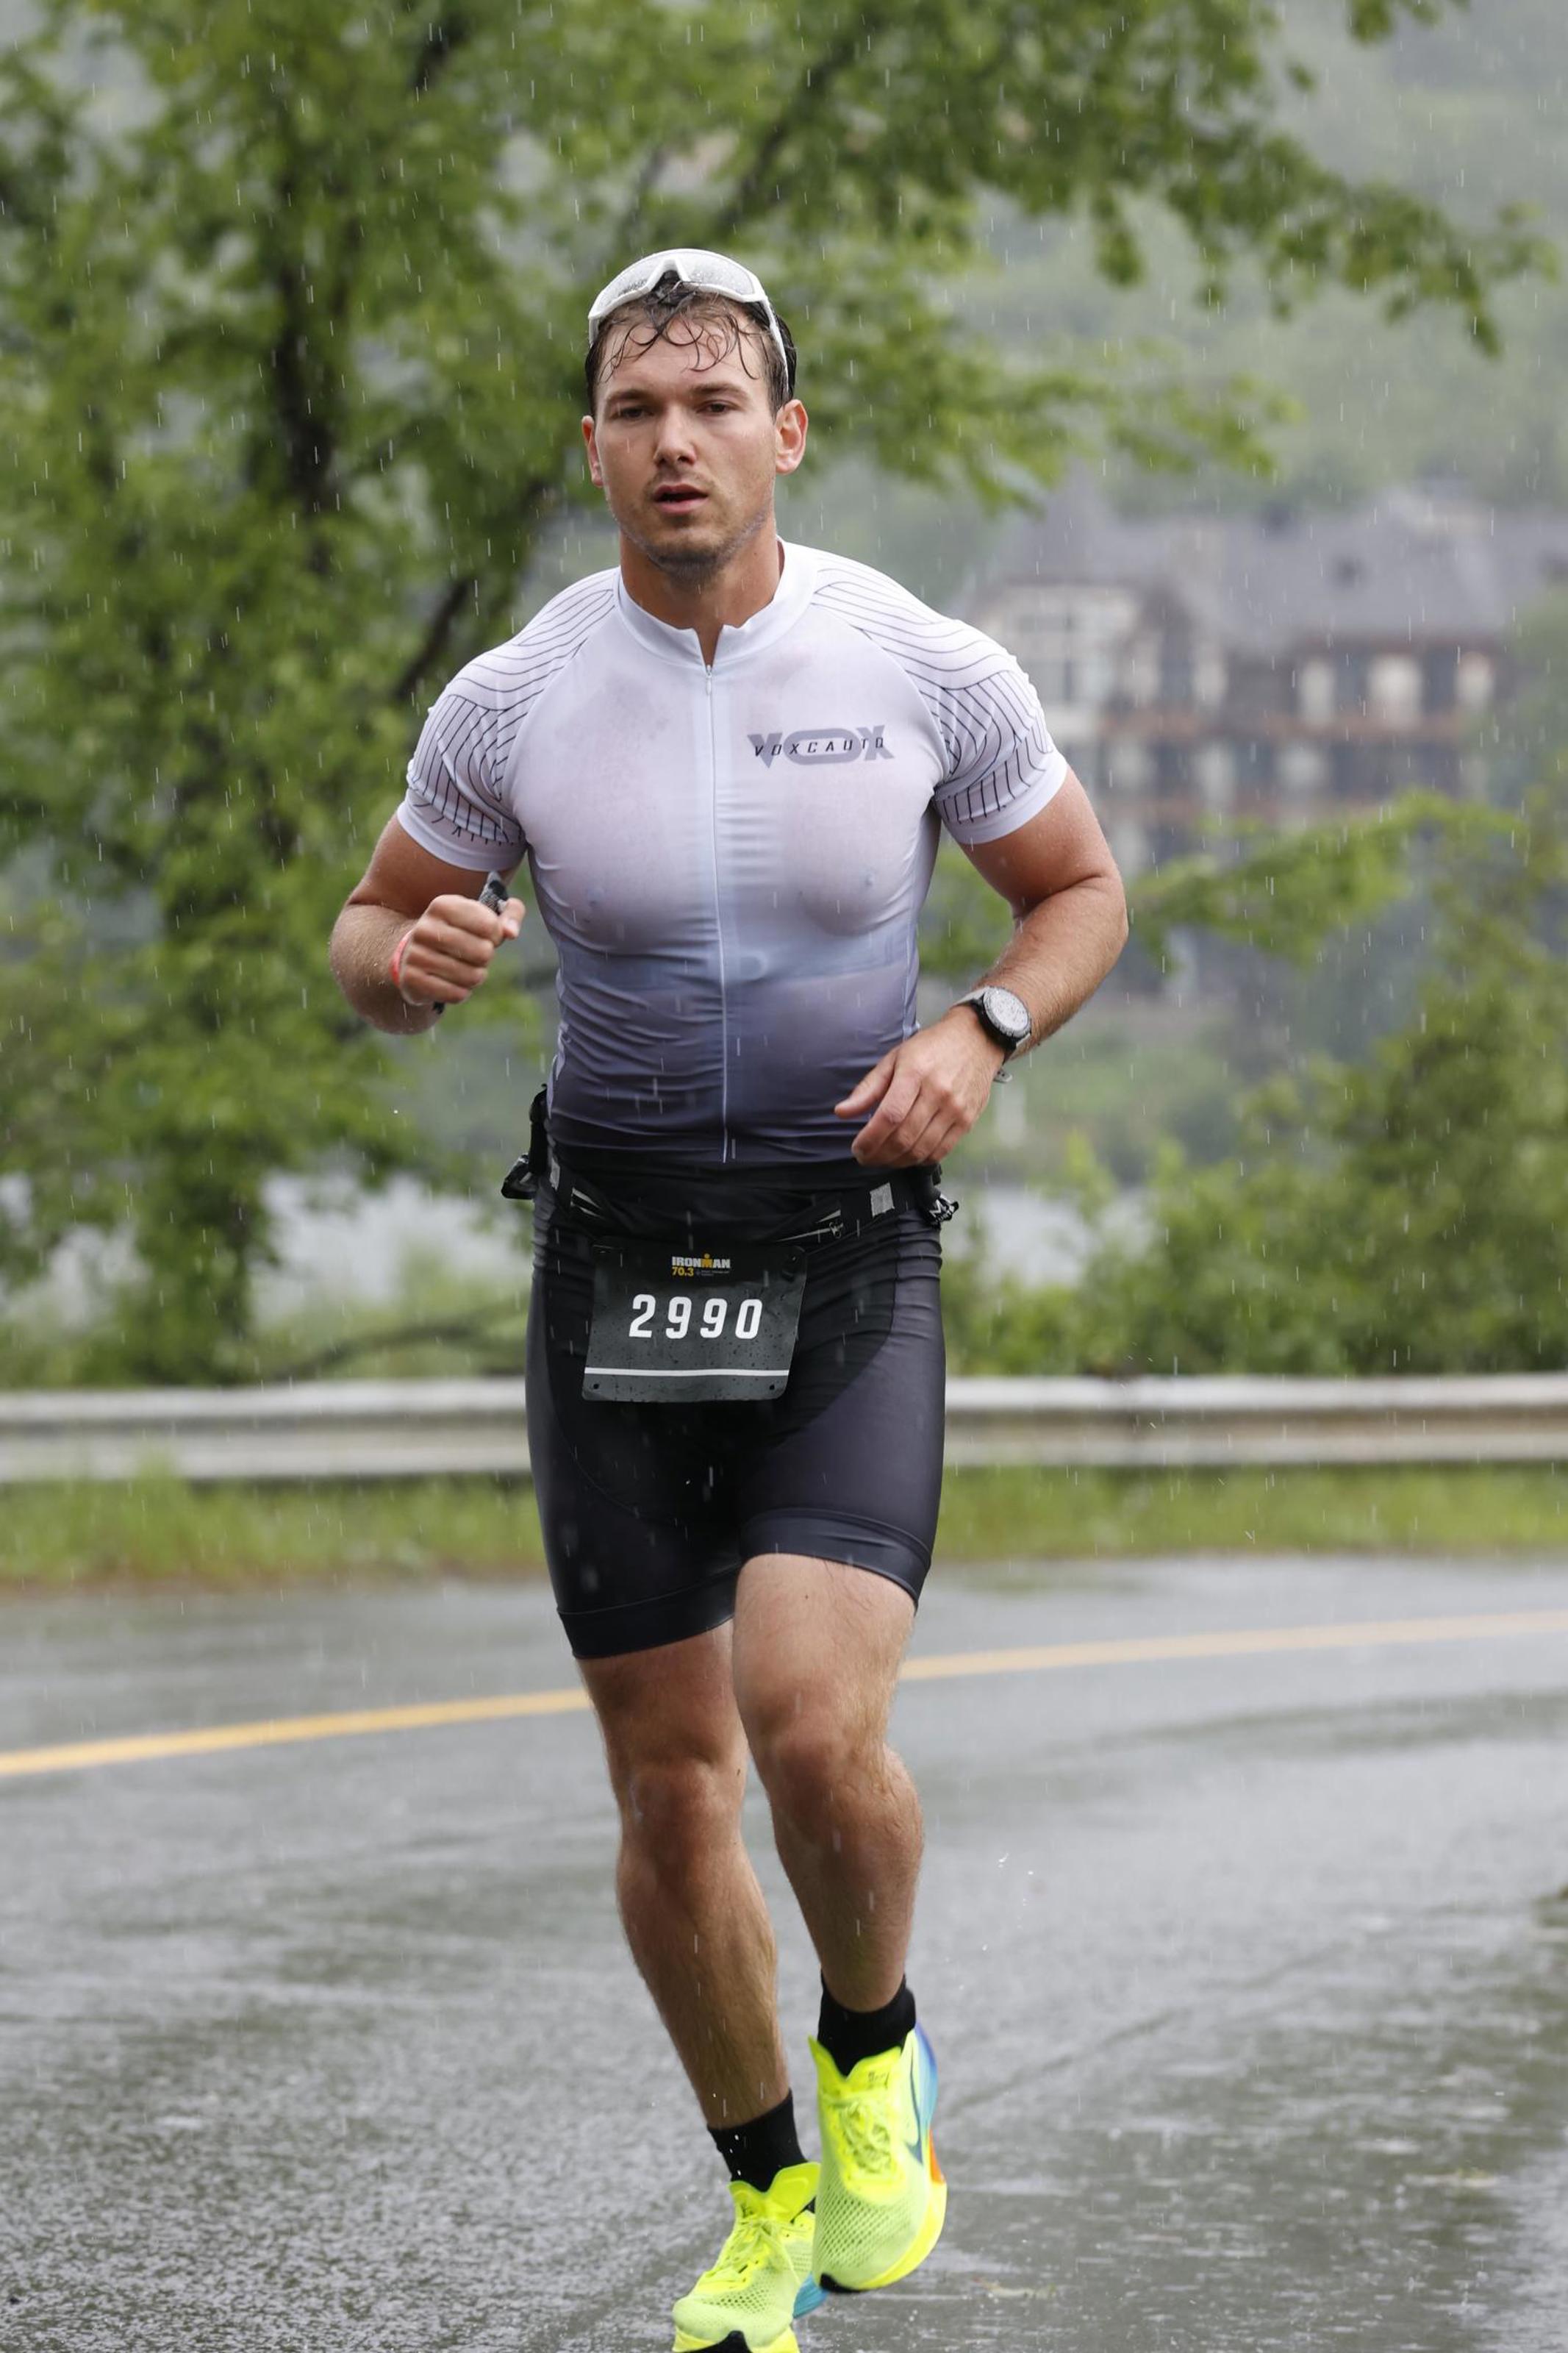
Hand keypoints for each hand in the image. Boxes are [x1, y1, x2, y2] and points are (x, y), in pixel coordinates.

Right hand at [393, 891, 523, 1006]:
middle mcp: (425, 928)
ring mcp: (415, 955)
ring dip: (476, 976)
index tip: (488, 934)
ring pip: (472, 976)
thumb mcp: (484, 915)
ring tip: (465, 968)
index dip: (496, 934)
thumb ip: (510, 913)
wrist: (413, 954)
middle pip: (483, 952)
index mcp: (443, 905)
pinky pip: (457, 994)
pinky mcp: (412, 980)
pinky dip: (462, 992)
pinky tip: (453, 982)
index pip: (490, 924)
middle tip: (475, 954)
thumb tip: (511, 933)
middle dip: (486, 957)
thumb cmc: (459, 932)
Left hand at [834, 1008, 1004, 1166]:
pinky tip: (907, 1156)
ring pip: (921, 1149)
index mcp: (915, 1073)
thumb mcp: (895, 1059)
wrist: (977, 1040)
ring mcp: (955, 1109)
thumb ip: (868, 1088)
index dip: (870, 1139)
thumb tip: (842, 1112)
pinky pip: (940, 1151)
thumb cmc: (931, 1048)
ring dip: (897, 1161)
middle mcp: (937, 1093)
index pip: (889, 1116)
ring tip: (883, 1159)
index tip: (857, 1148)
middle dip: (879, 1154)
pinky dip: (920, 1160)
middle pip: (904, 1137)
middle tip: (866, 1157)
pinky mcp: (967, 1121)